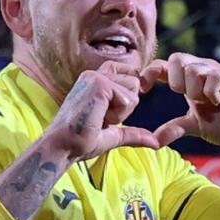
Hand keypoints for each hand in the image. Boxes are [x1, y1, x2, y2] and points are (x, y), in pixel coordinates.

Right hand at [43, 62, 159, 161]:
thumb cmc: (80, 142)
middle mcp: (94, 74)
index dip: (131, 89)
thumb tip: (156, 143)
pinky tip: (99, 119)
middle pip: (135, 83)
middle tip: (102, 119)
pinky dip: (118, 115)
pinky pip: (127, 99)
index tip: (117, 110)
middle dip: (126, 106)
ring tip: (98, 119)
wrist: (62, 147)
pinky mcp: (99, 85)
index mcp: (94, 81)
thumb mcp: (112, 134)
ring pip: (134, 90)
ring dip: (122, 112)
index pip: (127, 72)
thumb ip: (133, 133)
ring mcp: (96, 77)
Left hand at [141, 53, 219, 148]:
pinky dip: (211, 90)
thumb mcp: (195, 127)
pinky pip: (217, 75)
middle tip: (185, 97)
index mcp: (190, 80)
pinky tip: (215, 101)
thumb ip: (175, 129)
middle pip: (177, 59)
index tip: (143, 89)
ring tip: (205, 102)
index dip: (150, 72)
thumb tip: (153, 140)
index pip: (164, 65)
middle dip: (175, 80)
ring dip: (195, 89)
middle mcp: (204, 70)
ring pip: (195, 68)